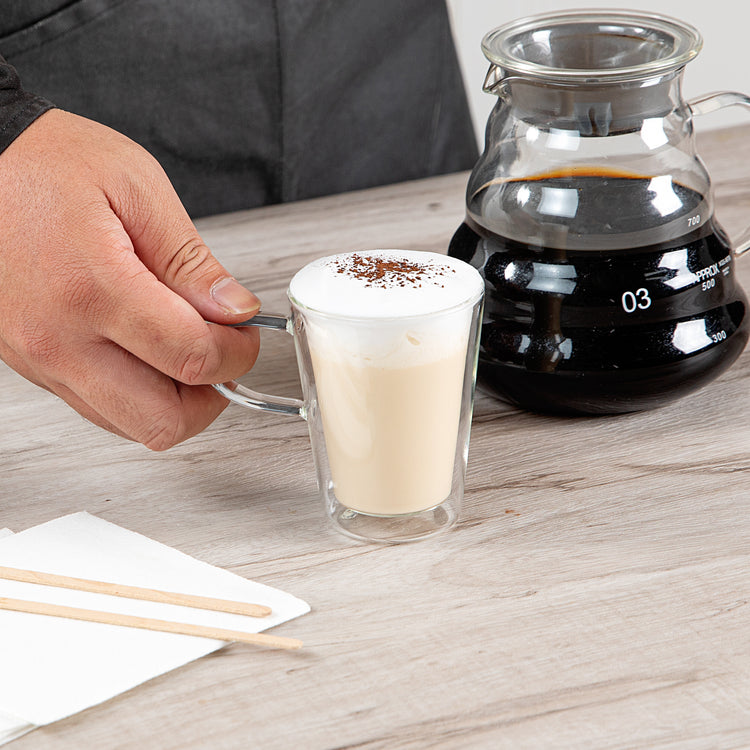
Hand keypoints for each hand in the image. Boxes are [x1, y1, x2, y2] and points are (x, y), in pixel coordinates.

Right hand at [0, 109, 260, 449]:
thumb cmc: (42, 162)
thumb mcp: (136, 188)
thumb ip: (190, 260)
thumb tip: (234, 311)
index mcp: (93, 287)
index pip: (191, 357)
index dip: (237, 354)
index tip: (246, 335)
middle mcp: (59, 338)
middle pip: (161, 420)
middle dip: (210, 397)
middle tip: (222, 357)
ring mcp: (41, 359)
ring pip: (130, 426)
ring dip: (174, 402)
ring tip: (185, 352)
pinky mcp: (32, 364)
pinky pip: (99, 408)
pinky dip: (137, 395)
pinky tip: (148, 353)